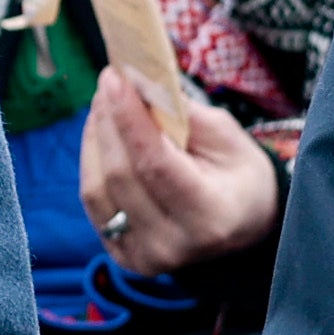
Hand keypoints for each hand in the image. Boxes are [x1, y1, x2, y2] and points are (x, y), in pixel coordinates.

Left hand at [77, 77, 280, 272]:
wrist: (242, 226)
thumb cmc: (240, 176)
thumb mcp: (228, 138)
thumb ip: (181, 113)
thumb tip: (136, 80)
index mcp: (209, 217)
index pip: (155, 164)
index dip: (129, 118)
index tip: (114, 78)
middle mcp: (173, 245)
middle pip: (120, 175)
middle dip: (108, 121)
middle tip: (109, 80)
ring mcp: (144, 256)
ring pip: (96, 188)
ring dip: (95, 138)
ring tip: (105, 103)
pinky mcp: (122, 255)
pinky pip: (93, 201)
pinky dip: (91, 161)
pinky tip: (102, 135)